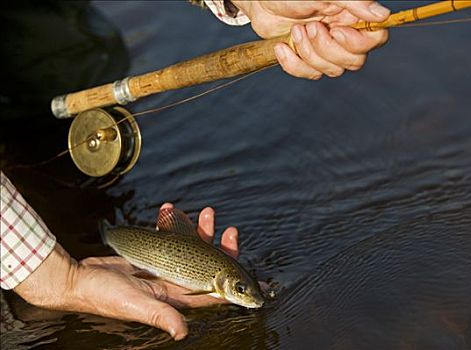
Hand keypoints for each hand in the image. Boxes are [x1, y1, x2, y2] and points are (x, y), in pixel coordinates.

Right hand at [14, 204, 239, 340]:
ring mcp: (163, 266)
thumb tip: (182, 333)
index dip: (232, 282)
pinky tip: (169, 209)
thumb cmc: (103, 295)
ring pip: (191, 246)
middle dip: (220, 246)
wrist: (77, 278)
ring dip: (199, 229)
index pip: (212, 291)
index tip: (248, 268)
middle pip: (207, 264)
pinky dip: (171, 223)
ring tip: (204, 211)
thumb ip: (160, 314)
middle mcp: (173, 282)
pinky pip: (167, 236)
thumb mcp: (134, 304)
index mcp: (175, 296)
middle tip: (229, 228)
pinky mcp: (150, 253)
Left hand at [231, 0, 389, 78]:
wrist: (261, 2)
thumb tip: (382, 15)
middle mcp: (343, 34)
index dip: (359, 43)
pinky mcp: (307, 60)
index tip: (337, 31)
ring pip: (331, 71)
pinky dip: (292, 63)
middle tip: (310, 27)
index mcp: (352, 16)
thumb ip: (355, 3)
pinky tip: (282, 46)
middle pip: (354, 61)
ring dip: (308, 53)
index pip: (376, 39)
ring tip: (295, 30)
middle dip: (327, 49)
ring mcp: (325, 50)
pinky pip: (310, 75)